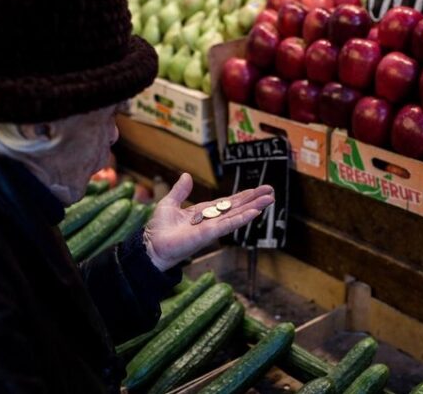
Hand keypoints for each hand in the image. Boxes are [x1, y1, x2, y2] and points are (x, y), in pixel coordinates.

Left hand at [144, 173, 274, 271]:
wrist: (152, 246)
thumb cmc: (158, 229)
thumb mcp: (169, 203)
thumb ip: (180, 191)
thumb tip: (186, 175)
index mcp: (202, 212)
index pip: (226, 203)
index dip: (241, 196)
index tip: (255, 190)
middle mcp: (211, 220)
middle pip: (236, 208)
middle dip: (253, 199)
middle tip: (270, 191)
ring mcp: (211, 228)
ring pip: (236, 215)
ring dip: (253, 207)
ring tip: (269, 199)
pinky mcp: (208, 234)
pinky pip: (228, 225)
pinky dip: (242, 219)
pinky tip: (255, 212)